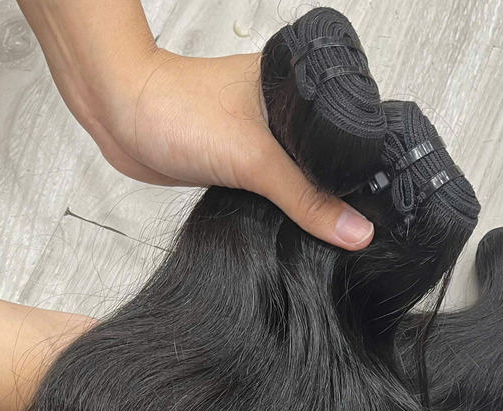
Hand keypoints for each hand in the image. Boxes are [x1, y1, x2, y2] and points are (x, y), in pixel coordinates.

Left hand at [83, 48, 374, 249]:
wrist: (119, 117)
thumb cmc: (174, 109)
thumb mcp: (252, 159)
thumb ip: (305, 198)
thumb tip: (354, 230)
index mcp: (297, 88)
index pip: (351, 133)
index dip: (368, 170)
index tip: (383, 209)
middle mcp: (283, 112)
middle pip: (329, 162)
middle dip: (339, 194)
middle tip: (354, 226)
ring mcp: (261, 138)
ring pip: (301, 179)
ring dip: (308, 204)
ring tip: (325, 228)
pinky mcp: (241, 162)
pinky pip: (274, 190)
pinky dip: (282, 208)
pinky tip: (288, 224)